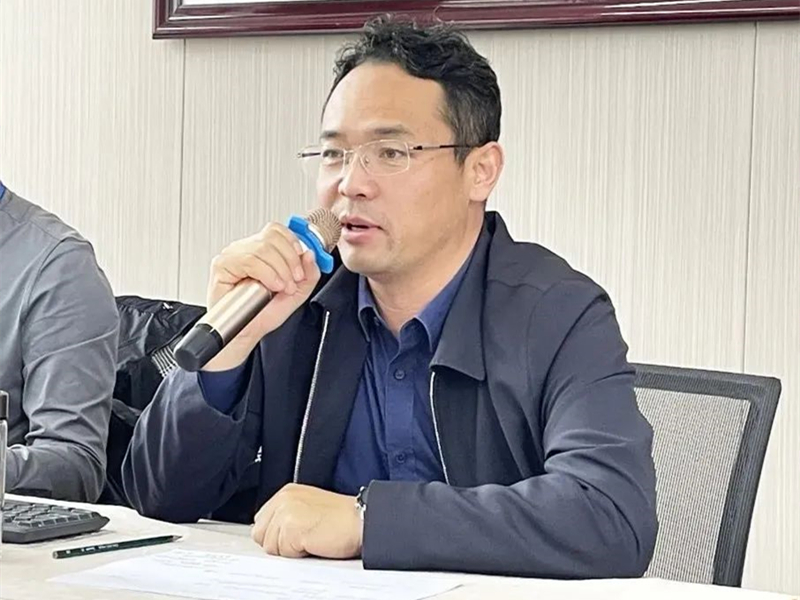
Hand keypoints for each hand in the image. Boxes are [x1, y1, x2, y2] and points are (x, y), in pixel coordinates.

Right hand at [203, 223, 320, 370]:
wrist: (246, 333)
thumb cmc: (263, 314)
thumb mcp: (297, 292)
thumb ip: (309, 273)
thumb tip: (310, 254)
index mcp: (262, 250)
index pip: (277, 230)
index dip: (293, 243)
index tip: (302, 261)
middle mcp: (246, 249)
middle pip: (273, 237)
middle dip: (291, 260)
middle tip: (294, 279)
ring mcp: (233, 255)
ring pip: (263, 248)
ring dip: (280, 270)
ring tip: (282, 287)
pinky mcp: (222, 265)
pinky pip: (249, 261)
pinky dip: (266, 274)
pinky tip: (271, 286)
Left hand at [251, 484, 362, 558]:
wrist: (361, 521)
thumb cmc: (343, 518)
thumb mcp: (310, 507)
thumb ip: (288, 515)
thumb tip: (272, 533)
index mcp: (287, 492)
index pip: (261, 521)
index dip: (276, 535)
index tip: (293, 536)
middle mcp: (284, 499)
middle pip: (260, 534)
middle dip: (279, 543)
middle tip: (304, 538)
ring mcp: (286, 512)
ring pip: (270, 546)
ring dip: (289, 549)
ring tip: (311, 539)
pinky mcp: (291, 528)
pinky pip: (282, 553)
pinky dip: (297, 554)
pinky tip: (313, 543)